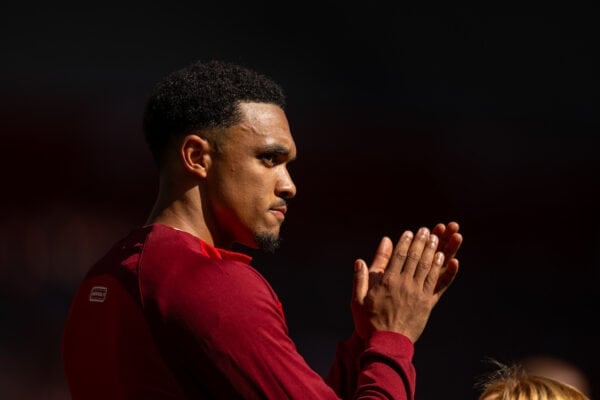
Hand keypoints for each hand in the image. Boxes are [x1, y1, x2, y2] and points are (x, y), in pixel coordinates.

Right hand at [351, 227, 458, 342]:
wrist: (387, 344)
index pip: (398, 257)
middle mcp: (404, 284)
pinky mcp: (427, 304)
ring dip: (432, 251)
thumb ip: (360, 279)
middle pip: (415, 258)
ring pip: (427, 267)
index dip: (404, 242)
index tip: (409, 232)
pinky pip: (437, 283)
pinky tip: (446, 259)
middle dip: (420, 242)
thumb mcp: (358, 300)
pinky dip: (442, 269)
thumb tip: (359, 261)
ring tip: (436, 238)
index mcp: (388, 282)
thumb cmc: (369, 323)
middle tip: (425, 230)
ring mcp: (418, 293)